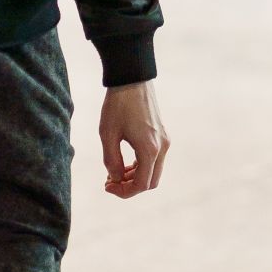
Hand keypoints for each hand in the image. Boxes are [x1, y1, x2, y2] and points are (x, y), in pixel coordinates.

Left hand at [100, 81, 168, 199]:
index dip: (124, 192)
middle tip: (110, 182)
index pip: (141, 185)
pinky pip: (155, 159)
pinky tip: (125, 162)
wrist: (132, 79)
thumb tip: (115, 179)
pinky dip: (141, 166)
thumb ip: (111, 160)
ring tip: (114, 173)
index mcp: (149, 150)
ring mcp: (165, 140)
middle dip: (130, 186)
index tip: (107, 187)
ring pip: (154, 171)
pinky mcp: (162, 134)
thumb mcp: (108, 134)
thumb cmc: (118, 105)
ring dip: (135, 176)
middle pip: (151, 182)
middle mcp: (162, 147)